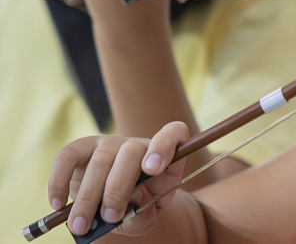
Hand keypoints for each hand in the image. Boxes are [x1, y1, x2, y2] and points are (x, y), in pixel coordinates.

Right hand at [49, 122, 188, 236]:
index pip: (173, 133)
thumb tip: (133, 206)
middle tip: (111, 217)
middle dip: (119, 188)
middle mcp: (138, 144)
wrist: (115, 202)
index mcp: (165, 156)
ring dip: (89, 197)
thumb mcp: (147, 215)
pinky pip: (67, 155)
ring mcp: (110, 143)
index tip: (154, 169)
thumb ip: (145, 215)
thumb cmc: (137, 206)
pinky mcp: (82, 148)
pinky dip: (59, 180)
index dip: (164, 147)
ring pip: (100, 160)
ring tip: (81, 225)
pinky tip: (58, 204)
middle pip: (131, 152)